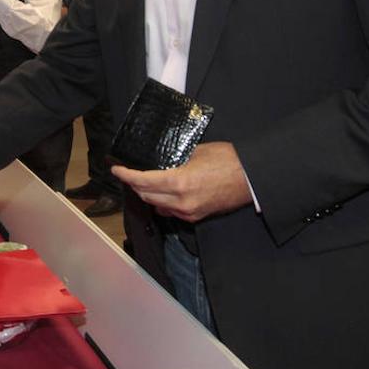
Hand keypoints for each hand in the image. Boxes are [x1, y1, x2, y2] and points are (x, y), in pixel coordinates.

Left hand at [111, 142, 250, 223]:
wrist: (252, 178)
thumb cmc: (228, 160)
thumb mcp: (196, 152)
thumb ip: (175, 160)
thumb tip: (161, 163)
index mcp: (178, 182)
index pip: (141, 181)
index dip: (125, 175)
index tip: (116, 169)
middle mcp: (180, 201)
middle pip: (145, 195)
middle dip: (133, 184)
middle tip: (127, 173)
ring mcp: (188, 211)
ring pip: (156, 205)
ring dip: (146, 194)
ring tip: (142, 181)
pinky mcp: (196, 216)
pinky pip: (170, 211)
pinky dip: (161, 202)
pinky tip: (161, 192)